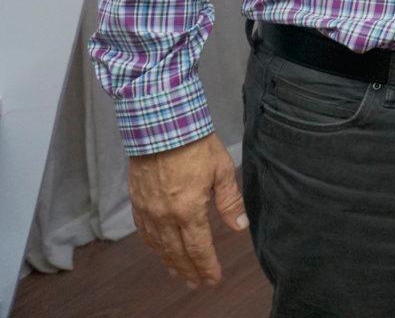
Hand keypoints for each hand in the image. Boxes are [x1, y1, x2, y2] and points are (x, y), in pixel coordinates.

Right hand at [126, 133, 248, 286]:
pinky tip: (161, 251)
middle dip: (189, 272)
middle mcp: (165, 216)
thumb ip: (230, 202)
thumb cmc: (195, 145)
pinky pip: (145, 233)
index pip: (199, 249)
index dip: (207, 267)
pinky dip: (154, 246)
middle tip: (198, 285)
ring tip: (181, 275)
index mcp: (189, 210)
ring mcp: (148, 211)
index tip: (214, 280)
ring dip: (170, 263)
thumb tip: (240, 226)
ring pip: (159, 247)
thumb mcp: (222, 170)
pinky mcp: (137, 203)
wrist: (160, 126)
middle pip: (177, 253)